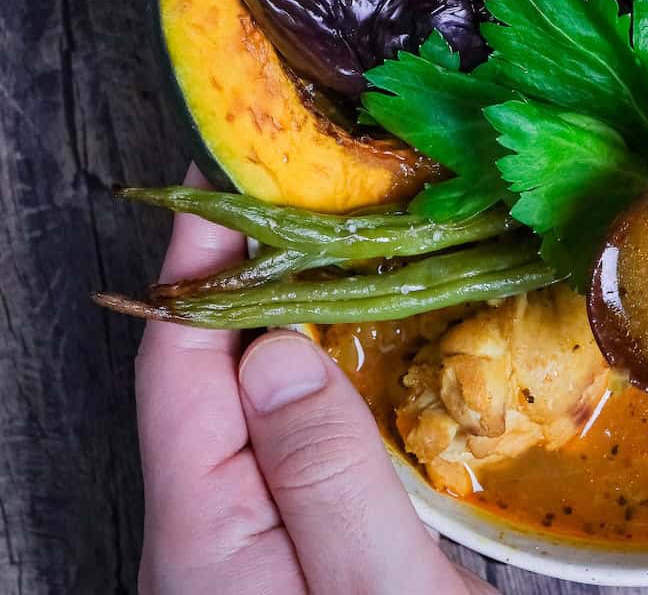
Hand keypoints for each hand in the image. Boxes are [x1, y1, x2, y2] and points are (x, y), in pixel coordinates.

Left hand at [136, 165, 494, 594]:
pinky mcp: (290, 553)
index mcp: (209, 533)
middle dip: (241, 279)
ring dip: (281, 324)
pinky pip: (284, 442)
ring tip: (325, 254)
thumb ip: (325, 476)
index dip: (198, 263)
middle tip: (290, 196)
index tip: (224, 182)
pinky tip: (347, 354)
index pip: (180, 366)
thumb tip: (280, 349)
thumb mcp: (377, 586)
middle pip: (205, 378)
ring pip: (247, 408)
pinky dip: (312, 379)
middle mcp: (209, 532)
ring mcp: (246, 545)